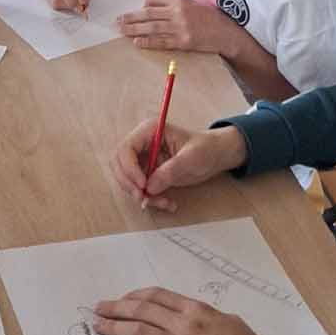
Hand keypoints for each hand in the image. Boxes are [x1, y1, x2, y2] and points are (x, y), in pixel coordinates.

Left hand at [91, 287, 297, 334]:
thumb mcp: (230, 322)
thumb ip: (209, 317)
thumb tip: (196, 317)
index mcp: (197, 310)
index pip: (158, 296)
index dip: (135, 296)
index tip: (123, 300)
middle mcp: (185, 324)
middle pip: (142, 310)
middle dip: (117, 308)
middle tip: (99, 309)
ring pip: (138, 332)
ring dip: (115, 328)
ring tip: (100, 328)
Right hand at [113, 119, 246, 211]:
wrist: (216, 155)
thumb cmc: (206, 148)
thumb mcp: (192, 157)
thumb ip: (170, 170)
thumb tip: (149, 187)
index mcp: (149, 131)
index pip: (126, 149)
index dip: (129, 168)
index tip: (142, 185)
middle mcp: (142, 144)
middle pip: (120, 165)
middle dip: (129, 184)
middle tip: (144, 197)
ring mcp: (144, 160)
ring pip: (128, 180)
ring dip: (141, 195)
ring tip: (163, 202)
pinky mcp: (149, 173)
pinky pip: (140, 189)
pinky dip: (150, 199)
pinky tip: (167, 202)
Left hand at [118, 0, 238, 54]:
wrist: (226, 32)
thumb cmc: (207, 18)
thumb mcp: (191, 4)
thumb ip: (172, 4)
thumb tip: (149, 5)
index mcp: (179, 0)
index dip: (141, 6)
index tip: (133, 11)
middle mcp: (178, 12)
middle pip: (148, 14)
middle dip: (131, 17)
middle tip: (117, 20)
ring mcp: (180, 27)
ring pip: (152, 27)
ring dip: (134, 29)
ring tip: (121, 30)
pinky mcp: (183, 42)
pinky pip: (161, 41)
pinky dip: (148, 41)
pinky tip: (137, 41)